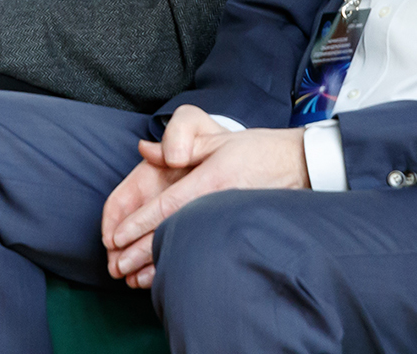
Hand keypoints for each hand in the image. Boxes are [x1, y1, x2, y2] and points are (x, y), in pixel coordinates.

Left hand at [100, 107, 307, 288]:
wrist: (299, 166)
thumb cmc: (254, 150)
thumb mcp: (215, 138)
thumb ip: (179, 143)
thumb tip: (145, 150)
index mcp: (210, 180)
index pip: (167, 206)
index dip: (140, 223)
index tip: (117, 238)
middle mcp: (219, 204)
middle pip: (173, 232)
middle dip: (141, 252)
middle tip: (117, 266)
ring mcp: (229, 220)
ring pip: (188, 246)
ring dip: (158, 264)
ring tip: (133, 279)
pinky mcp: (238, 231)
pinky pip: (204, 249)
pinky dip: (183, 264)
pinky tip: (167, 275)